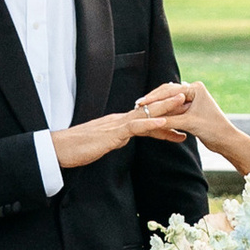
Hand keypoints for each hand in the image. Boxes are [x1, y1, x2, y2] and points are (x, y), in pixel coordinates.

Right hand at [51, 107, 192, 170]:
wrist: (60, 150)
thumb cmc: (77, 149)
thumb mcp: (101, 145)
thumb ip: (112, 140)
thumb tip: (120, 141)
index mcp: (118, 124)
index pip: (146, 119)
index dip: (164, 117)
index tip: (181, 117)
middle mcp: (119, 120)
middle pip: (149, 111)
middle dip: (170, 105)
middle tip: (189, 99)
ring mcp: (116, 125)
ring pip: (146, 113)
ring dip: (166, 106)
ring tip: (183, 100)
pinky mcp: (112, 133)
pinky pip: (135, 126)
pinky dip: (151, 122)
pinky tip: (164, 120)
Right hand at [136, 77, 237, 156]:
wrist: (225, 140)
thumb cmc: (211, 129)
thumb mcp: (187, 123)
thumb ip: (169, 120)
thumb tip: (149, 119)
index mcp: (195, 88)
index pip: (170, 91)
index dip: (154, 98)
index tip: (141, 103)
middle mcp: (194, 90)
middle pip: (168, 93)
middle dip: (153, 100)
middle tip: (137, 105)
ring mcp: (192, 98)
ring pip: (169, 100)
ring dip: (157, 105)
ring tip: (141, 109)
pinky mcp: (190, 108)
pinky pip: (173, 108)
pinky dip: (164, 111)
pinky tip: (152, 114)